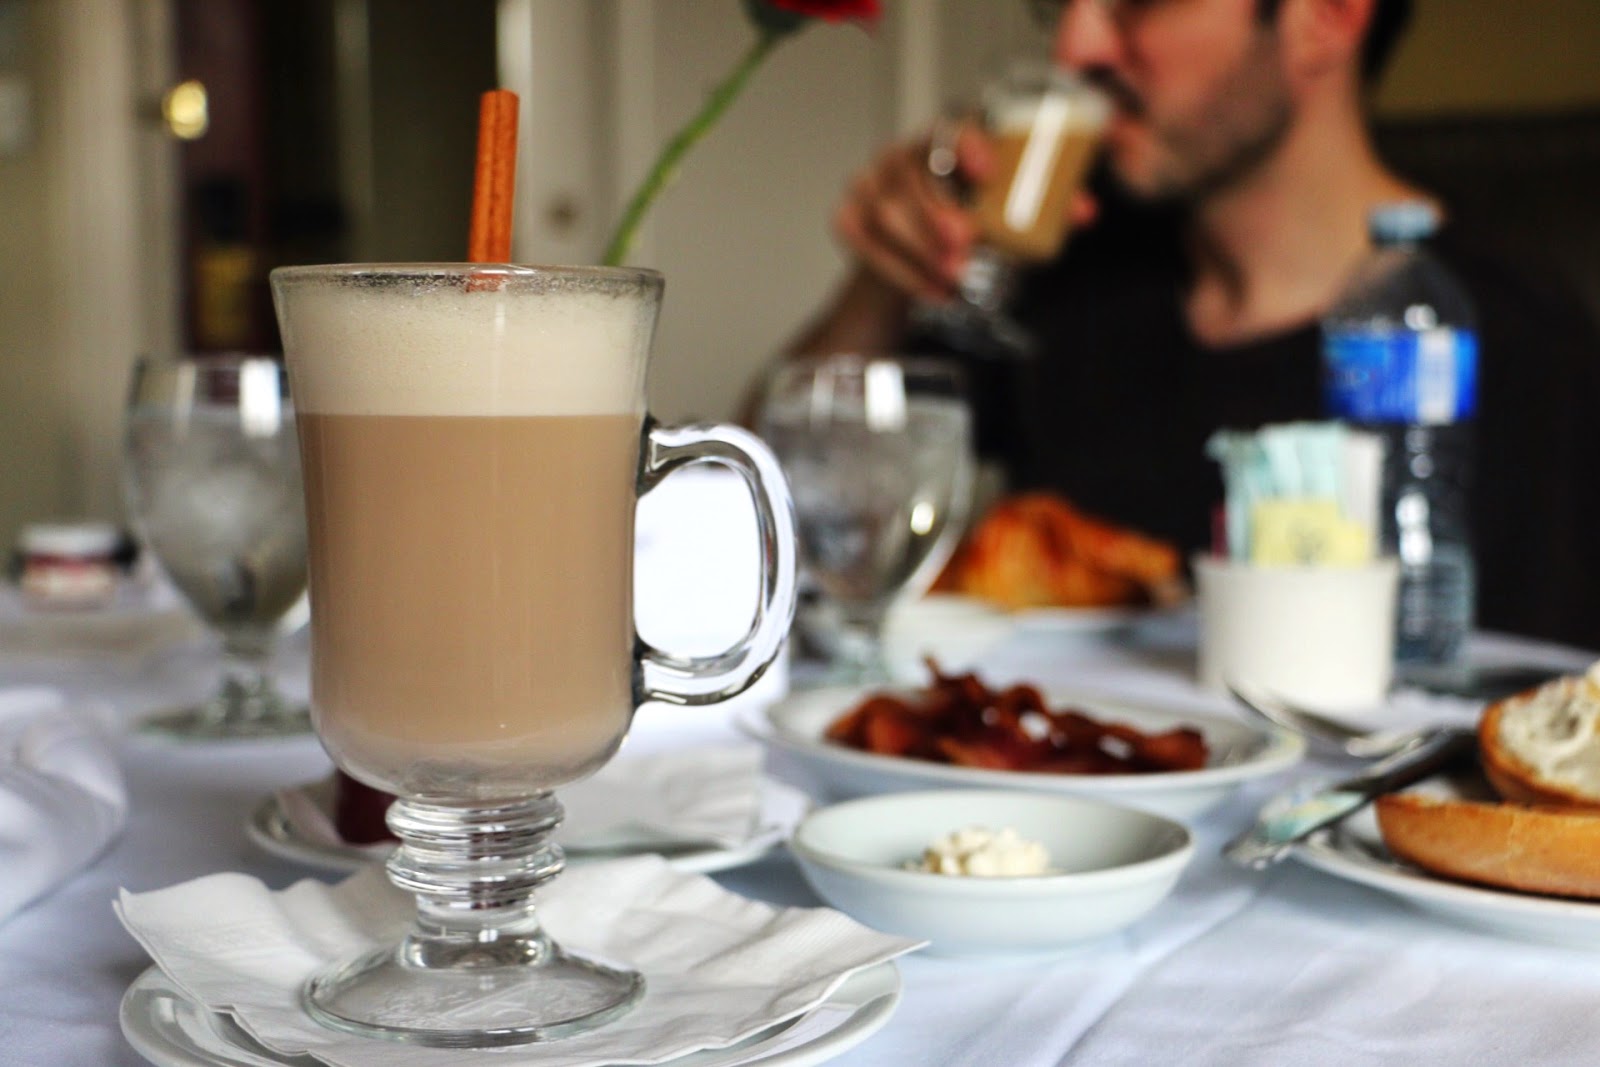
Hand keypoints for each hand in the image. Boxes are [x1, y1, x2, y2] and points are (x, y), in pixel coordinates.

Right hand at [832, 124, 1097, 302]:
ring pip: (887, 213)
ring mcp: (870, 185)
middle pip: (911, 175)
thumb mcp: (1008, 212)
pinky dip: (903, 271)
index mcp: (944, 140)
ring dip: (921, 250)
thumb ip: (1046, 206)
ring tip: (953, 277)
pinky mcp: (849, 218)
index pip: (950, 128)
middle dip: (937, 213)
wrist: (918, 263)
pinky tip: (933, 290)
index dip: (967, 145)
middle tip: (964, 244)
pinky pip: (866, 242)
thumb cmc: (966, 225)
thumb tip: (1083, 211)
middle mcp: (901, 155)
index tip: (986, 169)